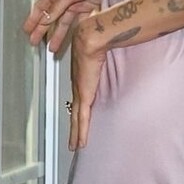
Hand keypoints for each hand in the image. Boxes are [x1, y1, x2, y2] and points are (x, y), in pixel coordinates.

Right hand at [25, 0, 113, 53]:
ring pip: (65, 22)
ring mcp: (79, 3)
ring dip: (58, 35)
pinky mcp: (91, 7)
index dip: (33, 19)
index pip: (41, 7)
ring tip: (53, 47)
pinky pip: (79, 23)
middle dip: (42, 30)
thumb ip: (57, 7)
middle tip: (35, 42)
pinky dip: (75, 32)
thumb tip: (44, 20)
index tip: (27, 30)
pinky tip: (72, 40)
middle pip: (51, 17)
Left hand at [68, 17, 105, 150]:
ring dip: (76, 134)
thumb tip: (111, 49)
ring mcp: (80, 92)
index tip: (78, 120)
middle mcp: (78, 86)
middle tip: (72, 141)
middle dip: (74, 128)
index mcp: (82, 77)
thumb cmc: (96, 39)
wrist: (91, 37)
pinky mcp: (84, 96)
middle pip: (75, 113)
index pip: (80, 99)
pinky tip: (80, 143)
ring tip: (75, 147)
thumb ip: (104, 54)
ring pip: (77, 120)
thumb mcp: (101, 50)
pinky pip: (83, 119)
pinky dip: (81, 132)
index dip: (78, 111)